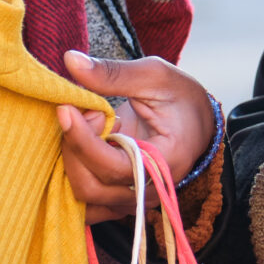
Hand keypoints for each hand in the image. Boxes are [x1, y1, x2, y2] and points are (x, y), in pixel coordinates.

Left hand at [55, 52, 218, 223]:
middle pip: (91, 187)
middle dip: (74, 147)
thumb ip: (112, 73)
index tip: (65, 109)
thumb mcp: (155, 76)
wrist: (197, 123)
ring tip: (87, 127)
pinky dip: (72, 175)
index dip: (82, 139)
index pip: (112, 166)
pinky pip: (84, 203)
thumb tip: (70, 60)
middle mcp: (149, 192)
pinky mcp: (118, 201)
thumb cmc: (181, 98)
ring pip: (83, 198)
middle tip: (84, 112)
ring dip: (71, 160)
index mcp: (166, 162)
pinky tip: (78, 146)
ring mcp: (133, 201)